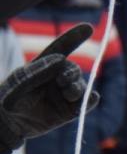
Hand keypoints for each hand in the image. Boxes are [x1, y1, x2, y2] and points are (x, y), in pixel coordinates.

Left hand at [0, 24, 99, 151]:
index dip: (73, 38)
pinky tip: (91, 98)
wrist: (7, 126)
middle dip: (71, 73)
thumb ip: (36, 73)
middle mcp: (55, 79)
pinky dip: (90, 100)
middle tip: (63, 81)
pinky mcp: (69, 111)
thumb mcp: (17, 85)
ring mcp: (63, 95)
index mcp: (42, 67)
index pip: (60, 49)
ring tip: (68, 94)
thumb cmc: (7, 101)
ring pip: (80, 86)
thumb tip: (60, 60)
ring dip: (77, 88)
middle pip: (72, 70)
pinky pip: (85, 104)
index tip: (88, 27)